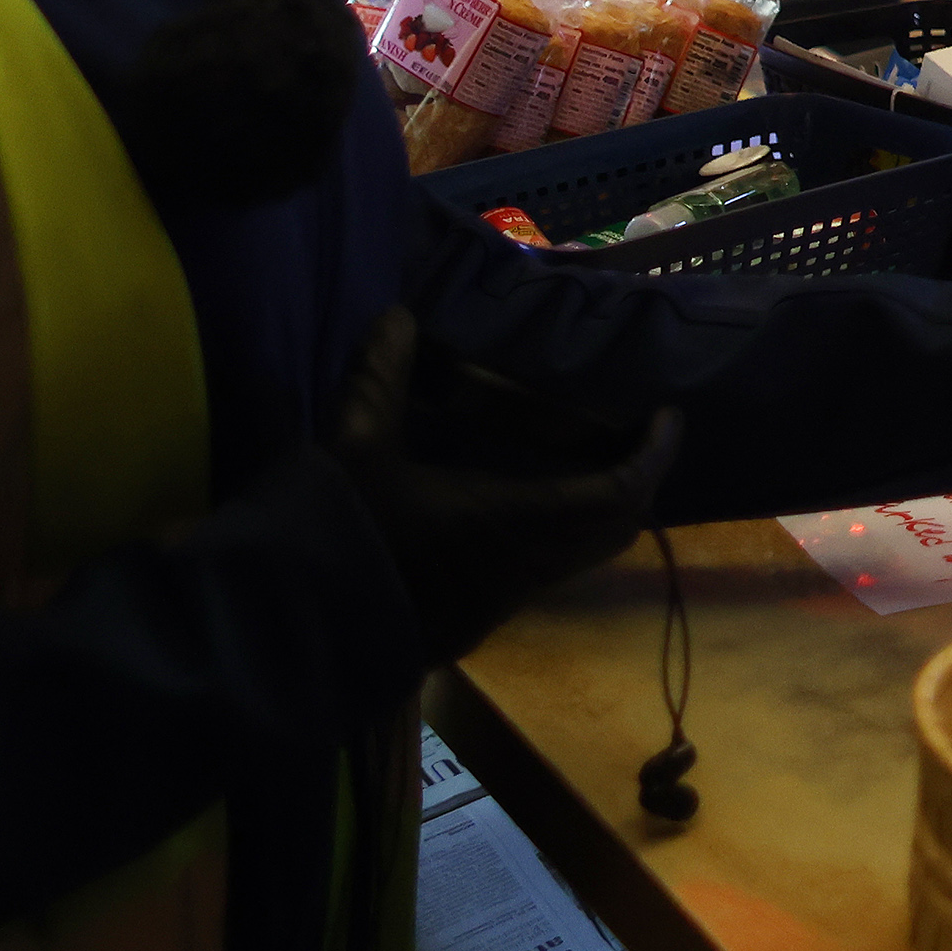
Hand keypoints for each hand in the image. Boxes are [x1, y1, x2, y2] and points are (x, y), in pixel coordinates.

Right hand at [328, 312, 677, 660]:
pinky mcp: (469, 623)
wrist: (283, 634)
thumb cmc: (336, 531)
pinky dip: (554, 537)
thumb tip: (397, 315)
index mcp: (514, 523)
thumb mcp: (354, 441)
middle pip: (610, 532)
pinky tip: (517, 505)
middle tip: (628, 436)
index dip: (653, 457)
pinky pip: (539, 576)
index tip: (668, 418)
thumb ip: (380, 374)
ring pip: (576, 560)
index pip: (618, 494)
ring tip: (577, 461)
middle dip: (632, 484)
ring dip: (591, 514)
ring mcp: (497, 604)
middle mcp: (522, 569)